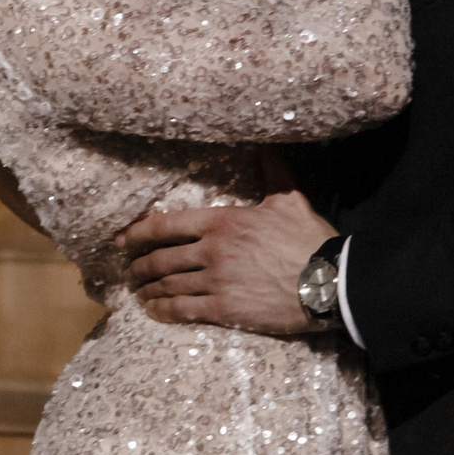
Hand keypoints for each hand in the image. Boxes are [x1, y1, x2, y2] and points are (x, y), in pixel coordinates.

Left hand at [120, 192, 337, 334]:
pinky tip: (154, 310)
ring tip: (138, 290)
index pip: (164, 225)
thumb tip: (265, 143)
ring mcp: (216, 281)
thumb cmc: (309, 240)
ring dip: (147, 288)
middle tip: (128, 270)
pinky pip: (182, 310)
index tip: (122, 239)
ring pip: (167, 285)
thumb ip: (270, 172)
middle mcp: (211, 251)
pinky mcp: (225, 309)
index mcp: (221, 222)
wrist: (331, 282)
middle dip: (137, 265)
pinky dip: (163, 310)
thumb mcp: (288, 199)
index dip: (136, 233)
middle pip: (159, 258)